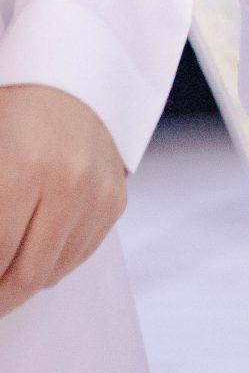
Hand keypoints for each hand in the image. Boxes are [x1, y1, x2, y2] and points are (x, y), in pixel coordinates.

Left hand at [0, 84, 126, 316]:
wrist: (69, 78)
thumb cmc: (13, 114)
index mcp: (24, 168)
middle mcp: (69, 184)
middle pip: (27, 274)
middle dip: (1, 294)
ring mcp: (97, 195)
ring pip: (54, 272)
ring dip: (25, 279)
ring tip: (7, 268)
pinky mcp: (114, 202)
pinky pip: (78, 255)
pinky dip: (53, 262)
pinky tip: (34, 247)